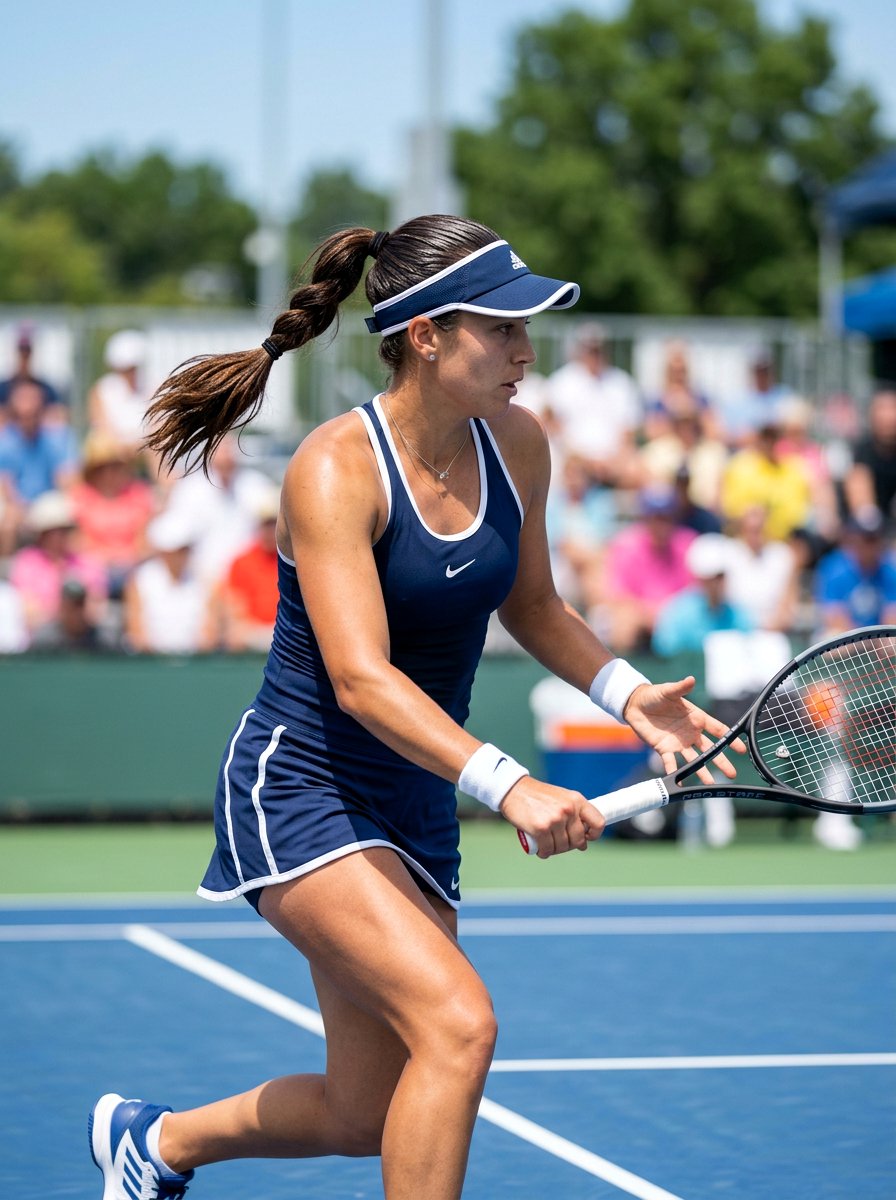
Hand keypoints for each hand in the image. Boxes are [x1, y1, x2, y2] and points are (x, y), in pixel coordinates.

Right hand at [499, 776, 604, 857]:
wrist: (514, 790)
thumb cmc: (537, 796)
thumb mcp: (562, 798)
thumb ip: (574, 815)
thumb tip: (584, 843)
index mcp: (577, 800)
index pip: (598, 822)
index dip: (594, 835)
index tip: (586, 838)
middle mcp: (568, 809)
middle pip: (578, 840)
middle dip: (569, 845)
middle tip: (559, 842)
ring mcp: (555, 819)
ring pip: (562, 847)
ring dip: (555, 850)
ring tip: (547, 844)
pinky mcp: (541, 828)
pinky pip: (548, 849)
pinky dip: (544, 852)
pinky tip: (540, 849)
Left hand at [624, 678, 745, 782]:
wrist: (635, 704)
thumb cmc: (655, 695)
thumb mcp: (669, 691)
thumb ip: (680, 688)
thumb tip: (691, 679)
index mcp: (696, 718)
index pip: (718, 730)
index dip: (730, 739)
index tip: (741, 749)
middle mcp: (691, 733)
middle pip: (710, 749)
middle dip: (721, 761)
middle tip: (732, 774)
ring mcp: (679, 742)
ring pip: (694, 759)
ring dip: (702, 771)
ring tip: (710, 783)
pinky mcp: (664, 748)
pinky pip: (671, 763)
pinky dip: (675, 772)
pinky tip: (680, 782)